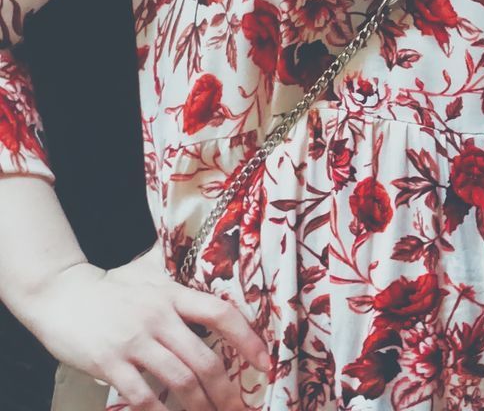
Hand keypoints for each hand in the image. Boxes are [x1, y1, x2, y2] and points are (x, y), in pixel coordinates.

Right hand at [31, 242, 270, 410]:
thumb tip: (209, 246)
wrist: (62, 294)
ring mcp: (134, 341)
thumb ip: (177, 267)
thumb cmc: (110, 285)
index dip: (247, 339)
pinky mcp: (110, 363)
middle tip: (239, 409)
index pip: (220, 314)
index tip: (265, 362)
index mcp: (173, 294)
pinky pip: (143, 397)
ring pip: (179, 381)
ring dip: (200, 407)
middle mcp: (159, 316)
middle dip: (226, 391)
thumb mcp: (148, 270)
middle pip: (204, 359)